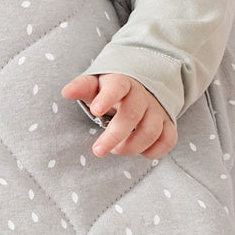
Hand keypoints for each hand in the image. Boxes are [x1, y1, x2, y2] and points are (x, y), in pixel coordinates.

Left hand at [61, 74, 175, 158]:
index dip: (107, 99)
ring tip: (116, 149)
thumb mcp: (94, 85)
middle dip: (114, 136)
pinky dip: (154, 151)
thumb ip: (81, 87)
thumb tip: (66, 92)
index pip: (117, 87)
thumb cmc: (109, 89)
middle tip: (98, 150)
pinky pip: (167, 140)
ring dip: (132, 146)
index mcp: (122, 82)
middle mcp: (142, 95)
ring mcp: (157, 109)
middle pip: (132, 115)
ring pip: (151, 130)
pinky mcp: (168, 123)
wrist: (139, 87)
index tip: (95, 111)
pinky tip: (140, 152)